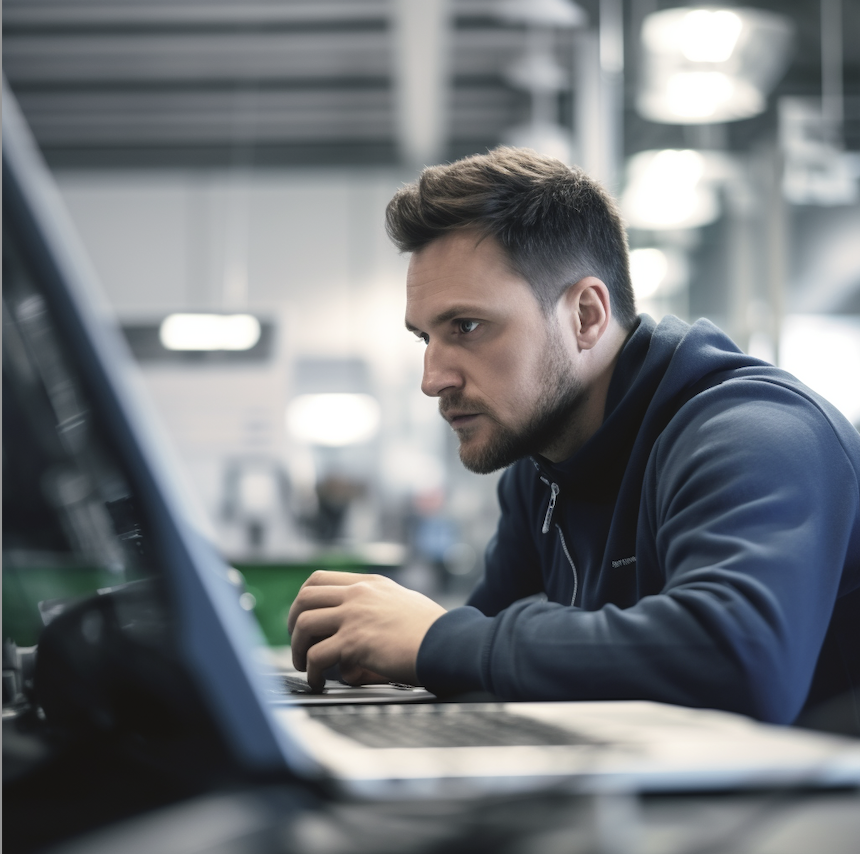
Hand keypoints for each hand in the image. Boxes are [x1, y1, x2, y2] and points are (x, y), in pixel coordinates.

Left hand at [287, 571, 446, 691]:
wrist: (448, 642)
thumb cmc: (434, 630)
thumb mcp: (404, 603)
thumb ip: (380, 609)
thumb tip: (364, 635)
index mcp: (369, 583)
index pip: (320, 578)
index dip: (304, 599)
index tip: (303, 617)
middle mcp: (358, 594)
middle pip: (305, 597)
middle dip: (292, 622)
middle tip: (298, 643)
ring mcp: (355, 615)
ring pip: (304, 624)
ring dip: (297, 648)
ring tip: (304, 666)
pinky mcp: (355, 641)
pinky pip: (317, 656)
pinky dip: (312, 671)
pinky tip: (319, 681)